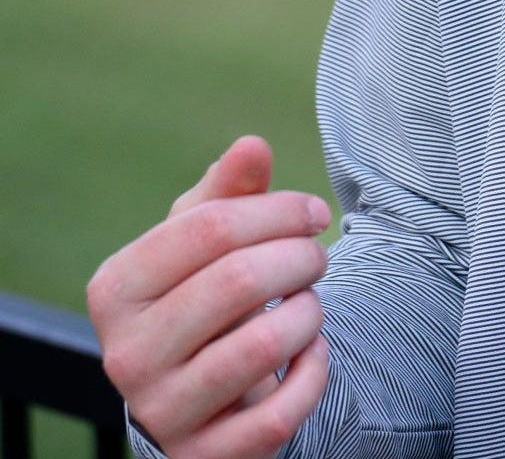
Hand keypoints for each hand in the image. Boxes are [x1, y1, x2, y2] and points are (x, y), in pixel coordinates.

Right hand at [87, 134, 332, 457]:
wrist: (192, 397)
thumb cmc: (200, 298)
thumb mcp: (203, 240)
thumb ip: (228, 192)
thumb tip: (252, 146)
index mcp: (116, 287)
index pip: (210, 227)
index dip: (279, 210)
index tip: (314, 212)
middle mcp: (125, 354)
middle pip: (238, 280)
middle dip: (300, 257)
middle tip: (318, 257)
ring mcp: (161, 411)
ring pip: (262, 346)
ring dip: (309, 314)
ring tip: (311, 303)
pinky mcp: (201, 455)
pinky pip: (277, 415)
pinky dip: (313, 374)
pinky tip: (312, 353)